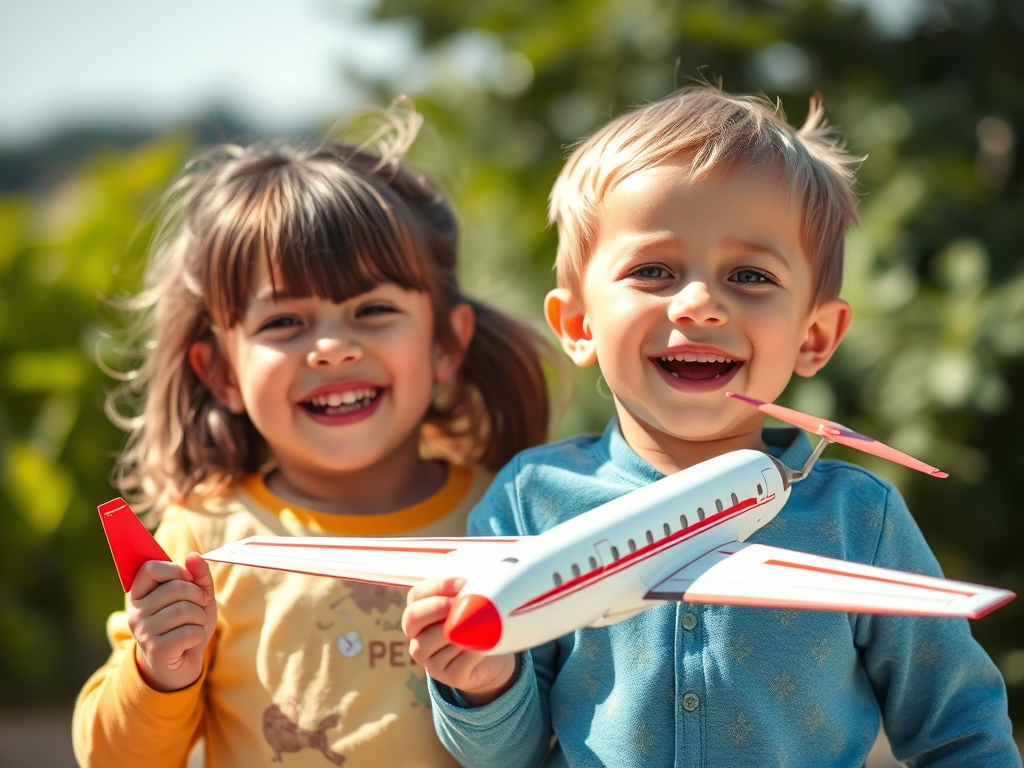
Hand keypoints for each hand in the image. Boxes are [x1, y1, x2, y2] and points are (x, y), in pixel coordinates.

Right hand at [126, 553, 216, 691]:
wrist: (179, 667)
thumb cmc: (186, 626)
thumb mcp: (197, 598)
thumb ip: (198, 576)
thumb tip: (193, 555)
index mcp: (140, 595)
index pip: (150, 568)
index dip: (175, 570)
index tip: (187, 580)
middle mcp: (136, 612)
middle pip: (176, 587)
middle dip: (198, 596)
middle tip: (198, 608)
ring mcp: (143, 632)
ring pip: (185, 610)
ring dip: (200, 617)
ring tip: (194, 626)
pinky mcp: (156, 650)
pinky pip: (189, 632)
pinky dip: (199, 635)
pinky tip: (190, 642)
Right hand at [402, 577, 516, 705]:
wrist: (488, 660)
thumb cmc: (473, 625)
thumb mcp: (465, 605)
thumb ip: (463, 592)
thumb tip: (472, 582)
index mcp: (418, 613)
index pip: (416, 594)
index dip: (437, 586)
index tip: (462, 584)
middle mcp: (416, 637)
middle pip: (412, 618)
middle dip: (436, 607)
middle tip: (459, 602)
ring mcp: (428, 660)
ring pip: (435, 640)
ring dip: (458, 630)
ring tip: (478, 623)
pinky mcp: (446, 677)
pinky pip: (458, 661)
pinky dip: (473, 650)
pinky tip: (484, 643)